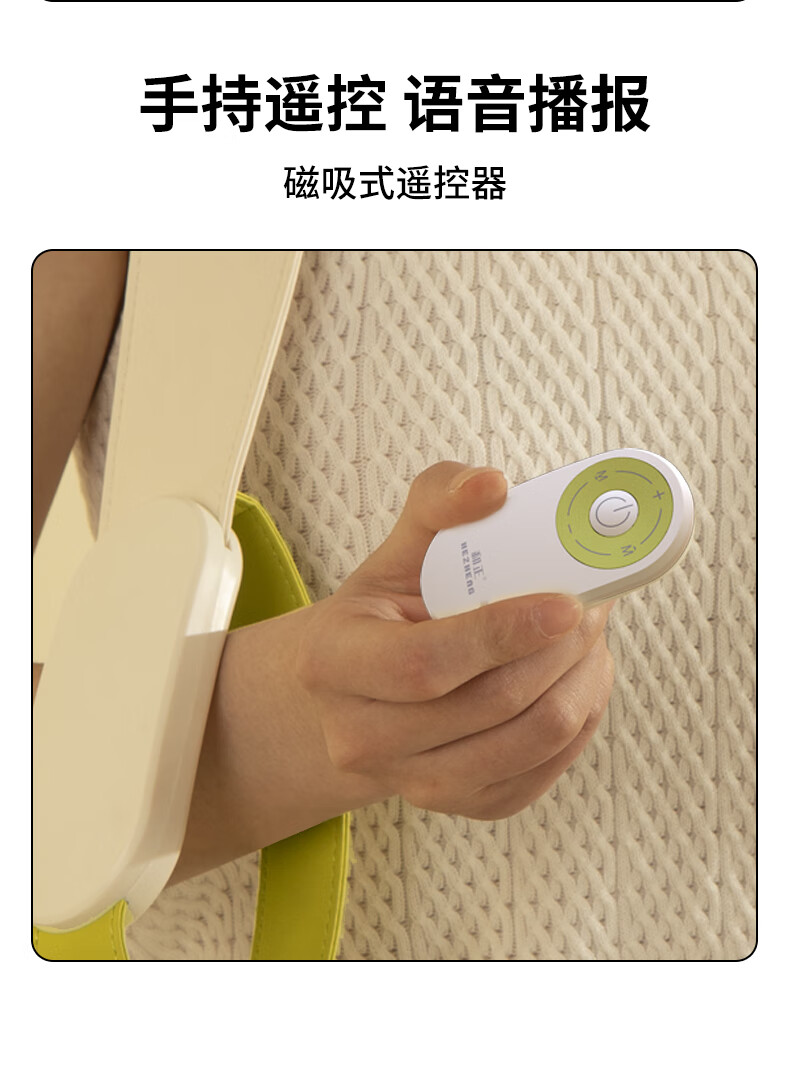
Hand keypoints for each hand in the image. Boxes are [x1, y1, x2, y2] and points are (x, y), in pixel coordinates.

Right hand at [300, 462, 614, 817]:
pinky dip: (580, 721)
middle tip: (593, 603)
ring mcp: (412, 782)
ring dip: (580, 683)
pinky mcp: (462, 805)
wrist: (362, 692)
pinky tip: (579, 678)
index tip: (566, 602)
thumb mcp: (397, 550)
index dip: (501, 635)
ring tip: (591, 637)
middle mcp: (361, 738)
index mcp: (333, 664)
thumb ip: (440, 502)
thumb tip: (493, 487)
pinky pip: (542, 772)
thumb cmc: (385, 613)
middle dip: (560, 651)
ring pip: (527, 743)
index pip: (424, 664)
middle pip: (489, 705)